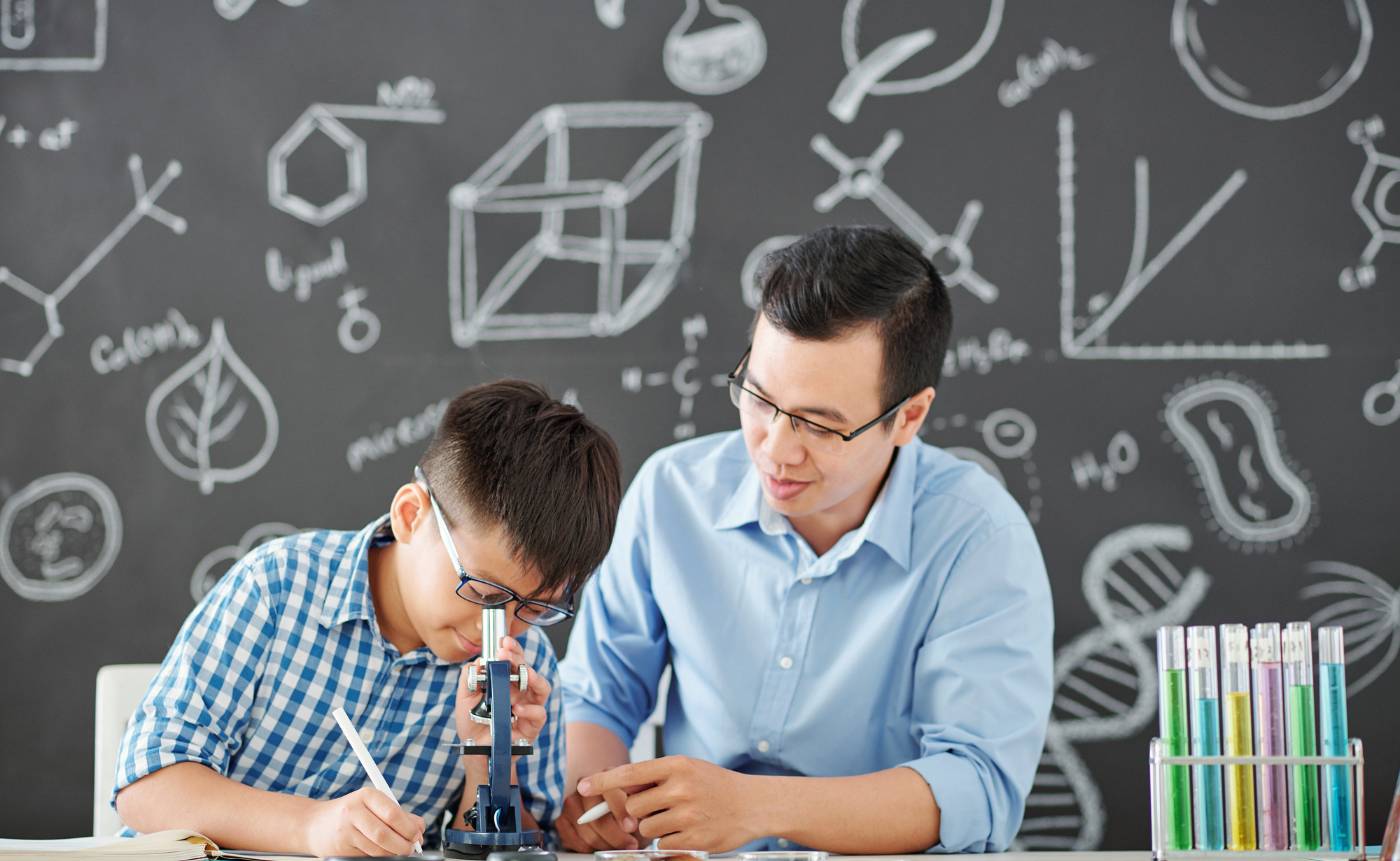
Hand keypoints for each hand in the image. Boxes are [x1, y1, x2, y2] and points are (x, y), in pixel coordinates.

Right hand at [303, 787, 424, 856]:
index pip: (393, 814)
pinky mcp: (340, 850)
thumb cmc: (351, 812)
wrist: (314, 824)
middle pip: (384, 835)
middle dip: (403, 845)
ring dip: (393, 854)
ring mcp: (345, 832)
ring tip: (398, 850)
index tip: (417, 835)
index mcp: (366, 796)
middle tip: (412, 848)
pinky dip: (379, 857)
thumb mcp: (373, 805)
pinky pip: (367, 857)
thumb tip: (420, 828)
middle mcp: (353, 812)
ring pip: (377, 850)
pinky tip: (380, 852)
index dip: (409, 828)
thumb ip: (398, 814)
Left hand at [455, 635, 550, 745]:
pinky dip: (529, 710)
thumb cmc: (473, 724)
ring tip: (523, 674)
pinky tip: (516, 709)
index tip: (503, 641)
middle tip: (506, 652)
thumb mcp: (464, 698)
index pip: (514, 661)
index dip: (511, 649)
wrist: (475, 751)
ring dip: (533, 678)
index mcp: (506, 682)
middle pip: (527, 669)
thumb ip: (468, 678)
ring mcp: (528, 708)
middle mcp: (520, 693)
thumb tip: (478, 661)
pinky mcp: (532, 726)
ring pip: (542, 688)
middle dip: (518, 658)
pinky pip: (539, 714)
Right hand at [555, 782, 644, 851]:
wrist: (610, 806)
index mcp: (605, 775)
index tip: (632, 826)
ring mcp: (571, 803)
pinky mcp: (561, 820)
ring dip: (606, 844)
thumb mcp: (642, 802)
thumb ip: (644, 807)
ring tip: (620, 845)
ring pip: (586, 832)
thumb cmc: (630, 805)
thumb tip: (647, 819)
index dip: (620, 810)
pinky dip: (591, 848)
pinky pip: (574, 841)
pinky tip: (604, 844)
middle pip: (594, 816)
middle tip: (630, 843)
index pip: (608, 790)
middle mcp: (584, 787)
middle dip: (615, 835)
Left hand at [578, 756, 762, 852]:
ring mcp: (687, 815)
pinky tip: (688, 829)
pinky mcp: (693, 838)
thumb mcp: (688, 769)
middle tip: (660, 806)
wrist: (753, 804)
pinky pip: (662, 844)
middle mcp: (680, 788)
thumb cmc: (716, 785)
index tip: (583, 786)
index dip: (603, 781)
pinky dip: (670, 840)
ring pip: (644, 828)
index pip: (630, 772)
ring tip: (678, 818)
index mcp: (677, 765)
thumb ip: (655, 777)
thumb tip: (620, 789)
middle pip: (633, 806)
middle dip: (639, 811)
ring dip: (653, 828)